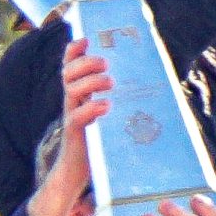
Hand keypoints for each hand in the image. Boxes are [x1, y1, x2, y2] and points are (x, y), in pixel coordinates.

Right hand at [27, 41, 109, 215]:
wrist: (77, 178)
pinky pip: (77, 119)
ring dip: (90, 82)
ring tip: (108, 82)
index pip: (69, 68)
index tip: (84, 38)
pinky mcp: (77, 138)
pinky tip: (104, 107)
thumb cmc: (98, 145)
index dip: (73, 51)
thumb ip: (118, 101)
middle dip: (85, 63)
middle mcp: (72, 105)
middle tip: (105, 62)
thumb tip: (147, 82)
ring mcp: (72, 120)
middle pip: (68, 75)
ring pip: (71, 92)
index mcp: (78, 97)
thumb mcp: (108, 118)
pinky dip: (91, 109)